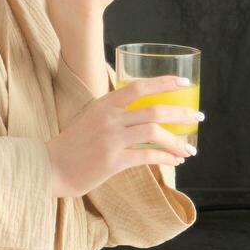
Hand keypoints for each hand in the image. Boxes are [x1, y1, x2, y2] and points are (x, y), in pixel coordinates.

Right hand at [45, 75, 201, 197]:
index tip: (184, 82)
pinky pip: (147, 157)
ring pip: (154, 133)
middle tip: (198, 116)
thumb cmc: (73, 144)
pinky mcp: (113, 161)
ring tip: (190, 148)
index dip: (164, 82)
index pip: (139, 86)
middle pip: (154, 110)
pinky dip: (165, 158)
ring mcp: (111, 139)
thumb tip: (143, 113)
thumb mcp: (91, 119)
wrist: (50, 166)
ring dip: (177, 140)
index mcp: (104, 104)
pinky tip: (176, 161)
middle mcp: (109, 118)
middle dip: (181, 113)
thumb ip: (114, 113)